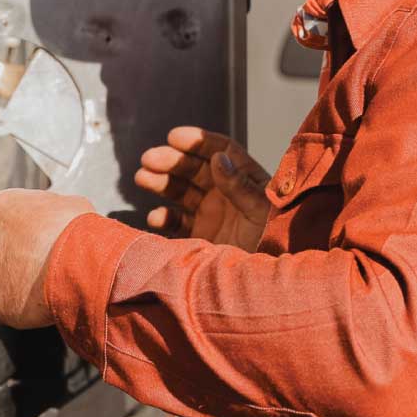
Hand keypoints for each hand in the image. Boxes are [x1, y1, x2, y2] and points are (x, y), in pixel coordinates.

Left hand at [0, 189, 94, 328]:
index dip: (24, 228)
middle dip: (16, 253)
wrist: (78, 266)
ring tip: (44, 282)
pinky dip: (19, 304)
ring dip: (16, 279)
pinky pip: (4, 302)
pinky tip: (40, 300)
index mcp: (3, 206)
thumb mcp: (71, 204)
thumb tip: (57, 218)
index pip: (5, 215)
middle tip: (42, 260)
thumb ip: (51, 210)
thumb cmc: (76, 234)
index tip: (38, 236)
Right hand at [134, 127, 270, 250]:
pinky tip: (155, 217)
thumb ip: (239, 186)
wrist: (265, 279)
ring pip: (180, 191)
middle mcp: (224, 192)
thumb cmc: (273, 240)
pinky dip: (164, 218)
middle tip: (148, 158)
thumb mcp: (261, 210)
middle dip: (171, 160)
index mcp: (244, 178)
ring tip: (142, 177)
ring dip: (161, 183)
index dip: (197, 142)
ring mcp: (210, 213)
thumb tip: (218, 158)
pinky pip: (176, 222)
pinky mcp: (198, 235)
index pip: (220, 150)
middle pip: (193, 168)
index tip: (174, 137)